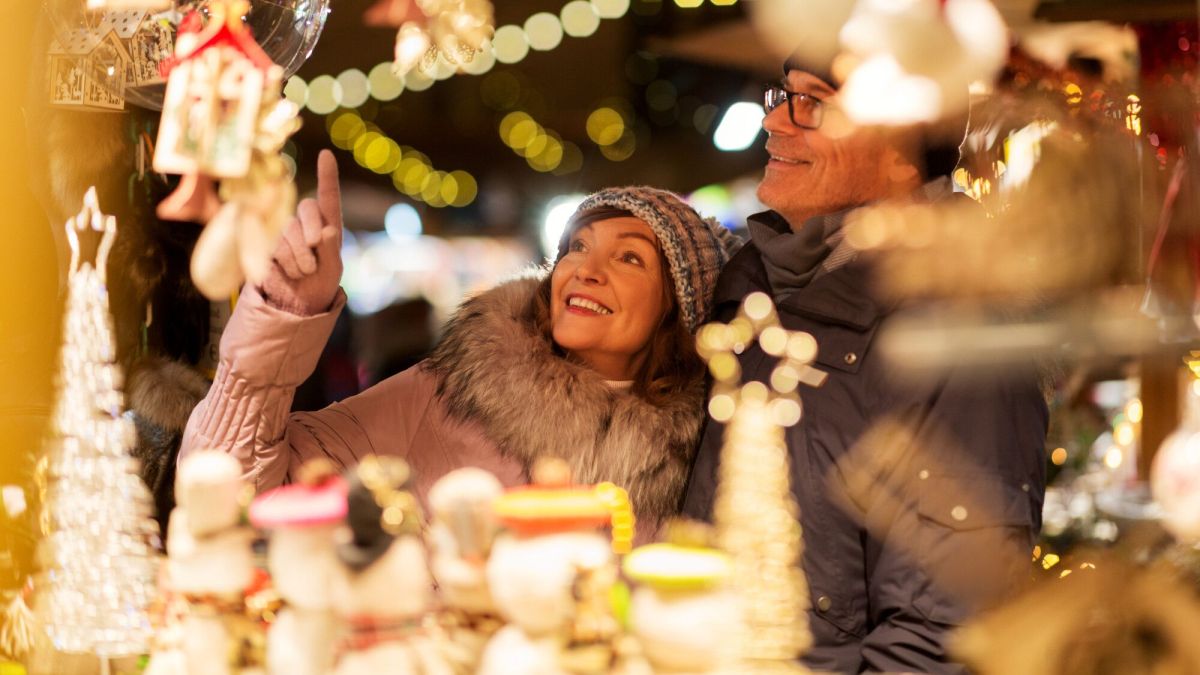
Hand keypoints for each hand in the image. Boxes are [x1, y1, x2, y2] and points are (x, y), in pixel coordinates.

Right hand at [259, 150, 343, 315]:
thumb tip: (327, 231)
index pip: (328, 197)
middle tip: (315, 256)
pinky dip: (286, 263)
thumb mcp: (333, 270)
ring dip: (300, 256)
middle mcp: (305, 223)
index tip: (326, 154)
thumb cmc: (320, 284)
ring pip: (289, 230)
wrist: (296, 303)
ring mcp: (283, 232)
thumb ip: (331, 250)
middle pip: (306, 208)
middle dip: (312, 231)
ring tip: (304, 272)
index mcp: (327, 225)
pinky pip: (275, 245)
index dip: (327, 176)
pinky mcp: (266, 244)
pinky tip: (289, 273)